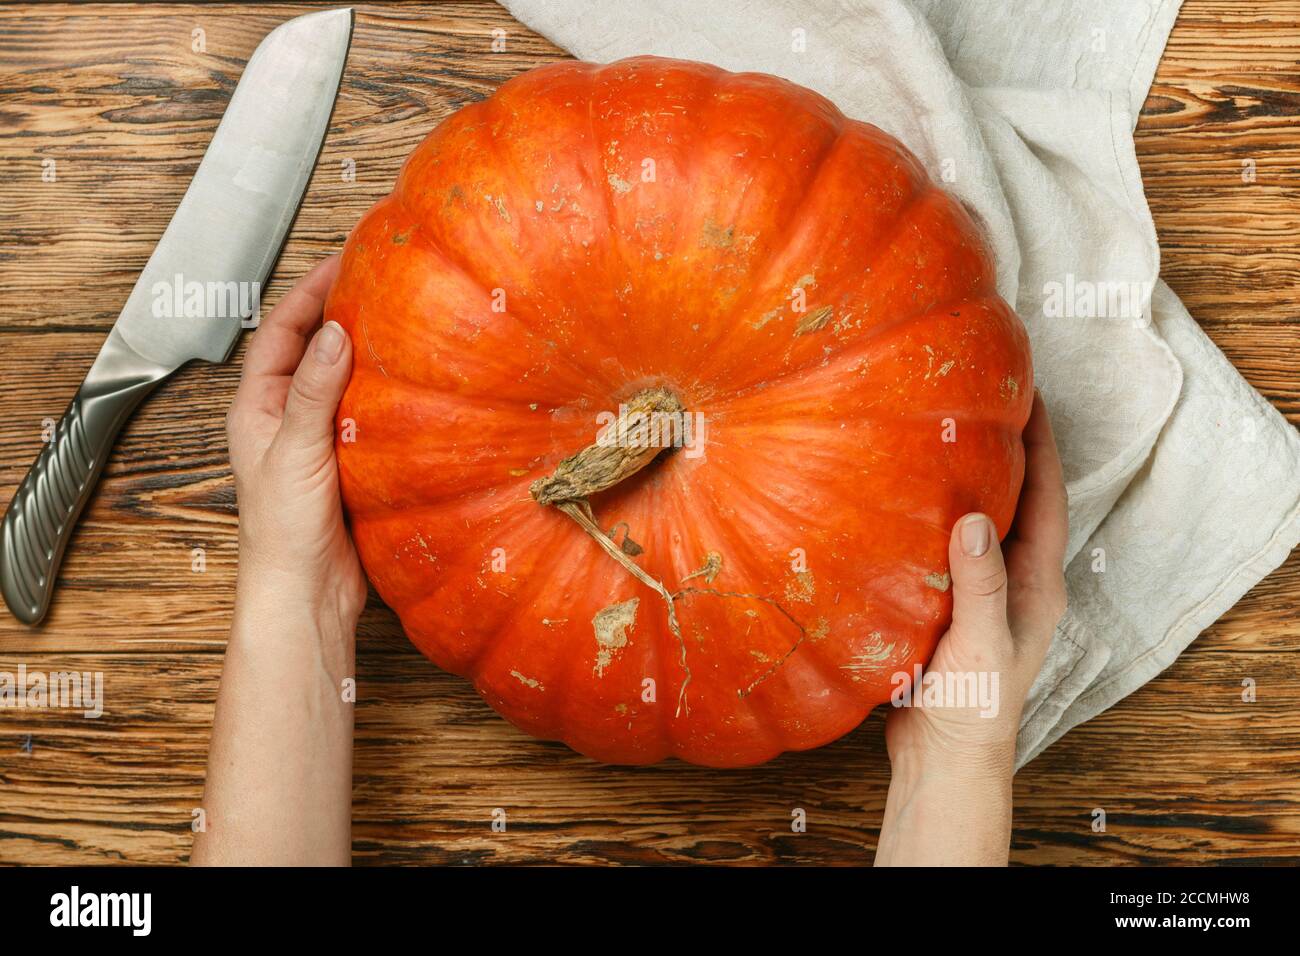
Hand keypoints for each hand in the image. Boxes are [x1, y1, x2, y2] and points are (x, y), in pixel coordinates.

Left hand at [224, 254, 365, 626]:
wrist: (307, 592)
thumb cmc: (281, 531)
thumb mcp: (295, 451)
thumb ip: (313, 391)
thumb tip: (332, 334)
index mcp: (258, 407)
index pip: (280, 331)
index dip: (310, 292)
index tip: (344, 262)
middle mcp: (286, 417)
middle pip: (312, 348)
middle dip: (342, 314)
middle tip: (380, 284)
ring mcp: (318, 439)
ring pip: (343, 381)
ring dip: (368, 354)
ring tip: (402, 324)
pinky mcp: (349, 462)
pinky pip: (369, 415)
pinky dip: (388, 394)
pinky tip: (415, 386)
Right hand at [875, 390, 1067, 864]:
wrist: (944, 758)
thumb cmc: (972, 707)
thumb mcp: (980, 642)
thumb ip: (980, 584)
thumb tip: (971, 519)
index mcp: (1038, 584)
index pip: (1046, 497)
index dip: (1041, 443)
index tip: (1026, 391)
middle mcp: (1017, 581)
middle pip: (1019, 500)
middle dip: (1007, 449)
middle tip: (981, 398)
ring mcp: (984, 594)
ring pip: (982, 521)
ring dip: (970, 479)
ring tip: (940, 432)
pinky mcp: (951, 606)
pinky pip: (948, 546)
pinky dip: (934, 516)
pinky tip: (902, 499)